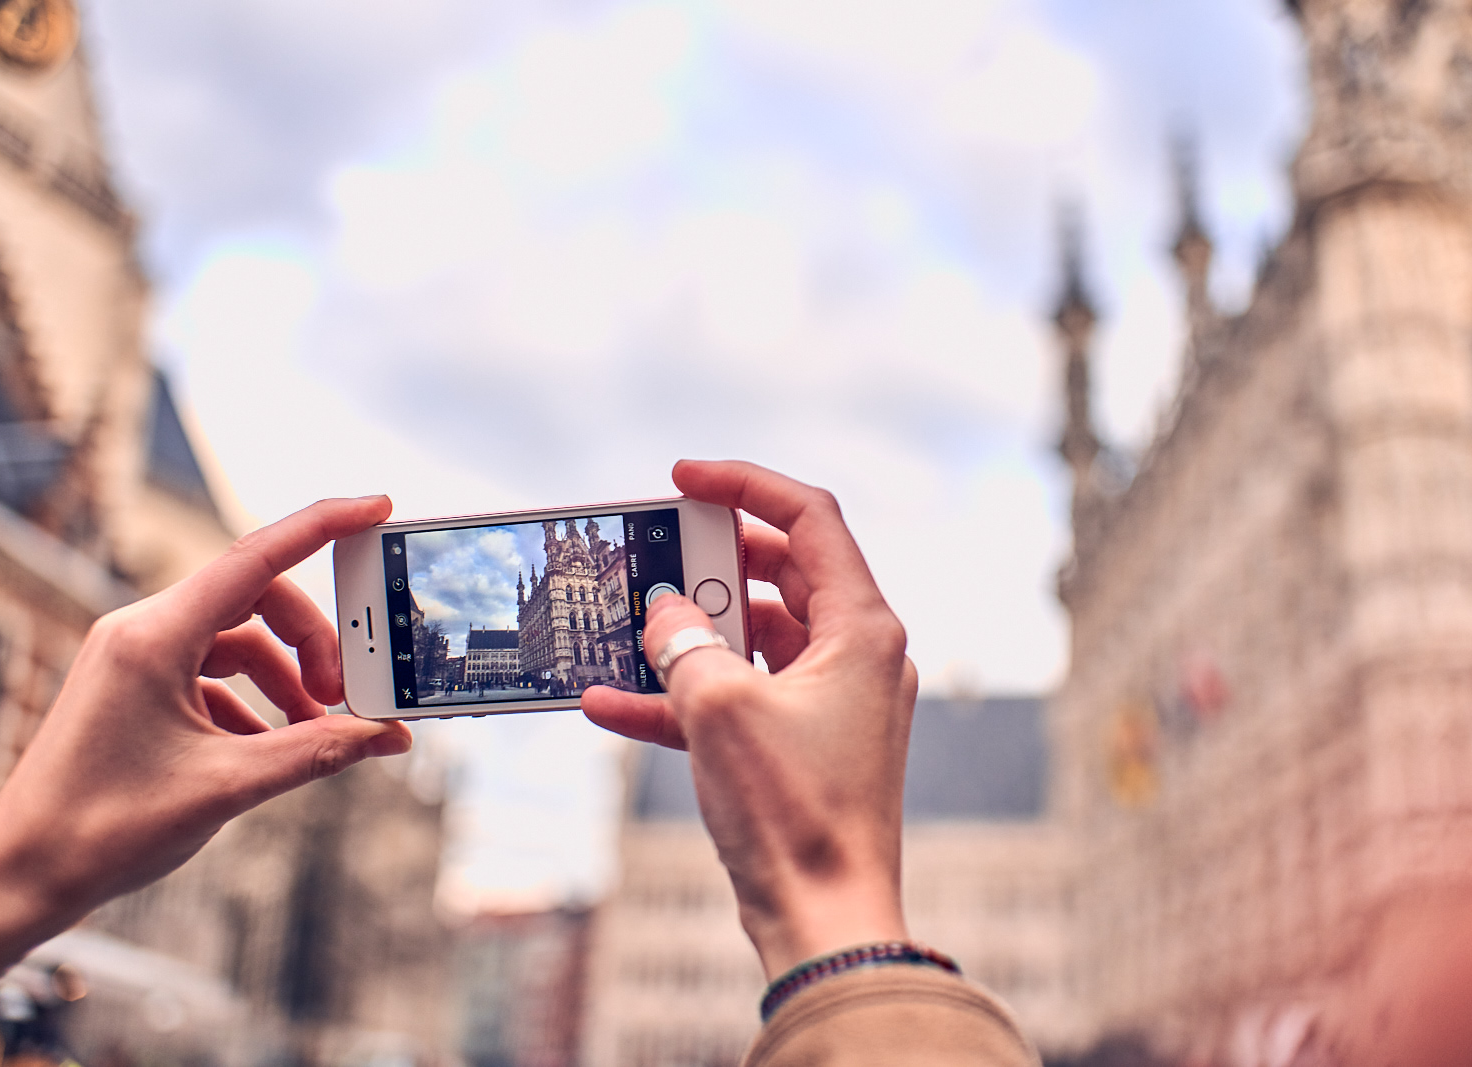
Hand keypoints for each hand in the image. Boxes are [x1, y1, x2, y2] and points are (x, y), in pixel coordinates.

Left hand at [0, 496, 410, 992]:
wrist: (22, 875)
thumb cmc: (103, 830)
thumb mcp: (230, 786)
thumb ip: (318, 752)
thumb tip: (387, 736)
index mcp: (155, 636)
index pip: (258, 557)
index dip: (325, 525)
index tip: (378, 508)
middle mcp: (141, 631)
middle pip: (258, 600)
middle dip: (311, 643)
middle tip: (344, 698)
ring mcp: (134, 657)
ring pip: (239, 639)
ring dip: (286, 680)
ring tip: (315, 732)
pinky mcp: (134, 685)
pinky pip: (212, 671)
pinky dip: (253, 702)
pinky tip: (269, 750)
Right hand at [583, 461, 916, 977]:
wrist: (824, 920)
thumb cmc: (793, 813)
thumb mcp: (719, 709)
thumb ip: (684, 644)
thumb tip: (665, 612)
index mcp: (862, 627)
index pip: (810, 519)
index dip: (746, 485)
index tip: (685, 475)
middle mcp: (856, 655)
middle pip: (780, 574)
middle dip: (710, 562)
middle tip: (654, 552)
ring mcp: (831, 702)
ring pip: (753, 639)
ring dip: (687, 635)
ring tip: (624, 625)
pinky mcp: (803, 745)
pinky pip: (739, 699)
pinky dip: (684, 697)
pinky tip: (610, 704)